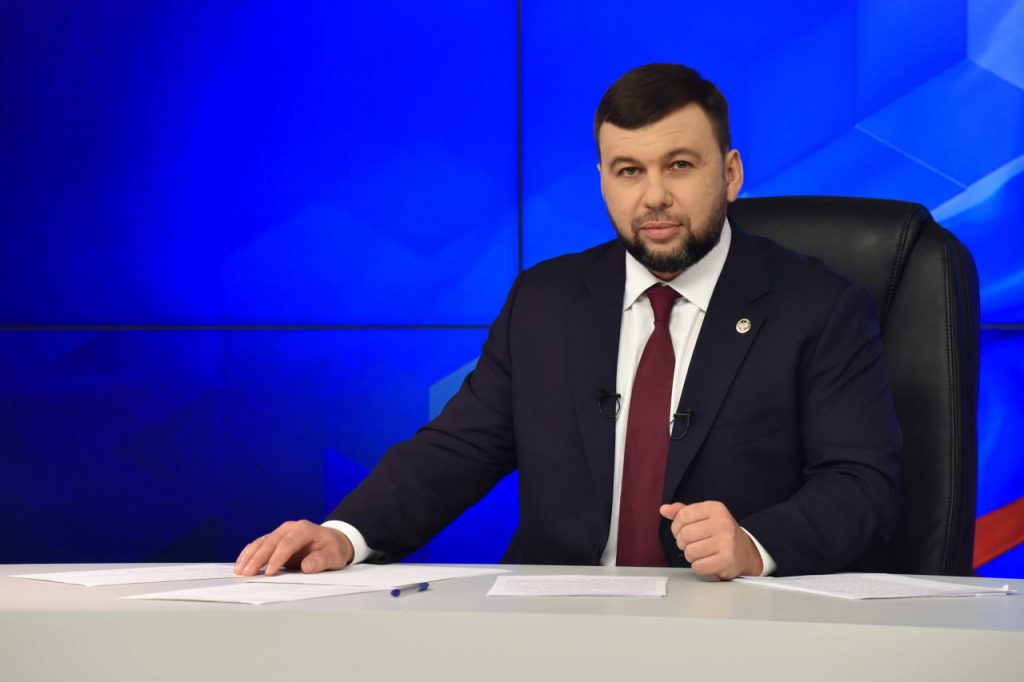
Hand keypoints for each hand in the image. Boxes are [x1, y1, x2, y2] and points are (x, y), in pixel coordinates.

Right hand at [234, 520, 353, 576]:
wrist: (333, 541)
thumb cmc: (333, 549)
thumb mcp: (334, 556)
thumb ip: (321, 561)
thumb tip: (307, 566)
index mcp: (304, 529)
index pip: (288, 544)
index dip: (277, 558)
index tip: (269, 573)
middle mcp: (290, 528)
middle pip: (271, 542)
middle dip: (258, 559)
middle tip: (247, 574)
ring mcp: (281, 532)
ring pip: (261, 542)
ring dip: (249, 556)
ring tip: (239, 571)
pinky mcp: (276, 539)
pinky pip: (260, 545)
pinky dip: (249, 554)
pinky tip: (241, 564)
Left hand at [659, 501, 762, 579]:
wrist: (744, 552)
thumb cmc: (719, 533)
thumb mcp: (703, 517)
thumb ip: (682, 512)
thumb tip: (664, 509)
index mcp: (715, 508)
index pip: (682, 515)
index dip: (676, 527)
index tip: (681, 531)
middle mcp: (723, 523)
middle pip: (685, 534)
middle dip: (682, 543)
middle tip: (690, 544)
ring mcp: (727, 541)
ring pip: (690, 552)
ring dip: (690, 556)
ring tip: (700, 553)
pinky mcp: (727, 560)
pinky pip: (698, 566)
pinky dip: (698, 567)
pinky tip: (706, 561)